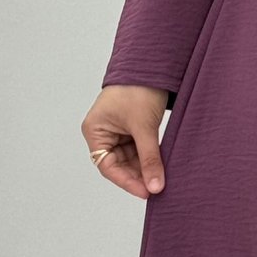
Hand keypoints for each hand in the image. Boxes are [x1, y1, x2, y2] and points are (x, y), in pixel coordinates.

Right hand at [81, 84, 169, 199]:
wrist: (152, 64)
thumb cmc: (139, 89)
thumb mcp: (144, 127)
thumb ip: (149, 158)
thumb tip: (155, 186)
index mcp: (95, 131)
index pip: (108, 165)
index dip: (127, 181)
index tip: (146, 192)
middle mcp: (103, 132)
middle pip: (119, 164)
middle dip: (138, 175)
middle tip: (157, 189)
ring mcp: (117, 130)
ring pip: (130, 158)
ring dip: (144, 167)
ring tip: (161, 180)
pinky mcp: (132, 127)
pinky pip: (138, 148)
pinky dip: (149, 156)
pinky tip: (161, 166)